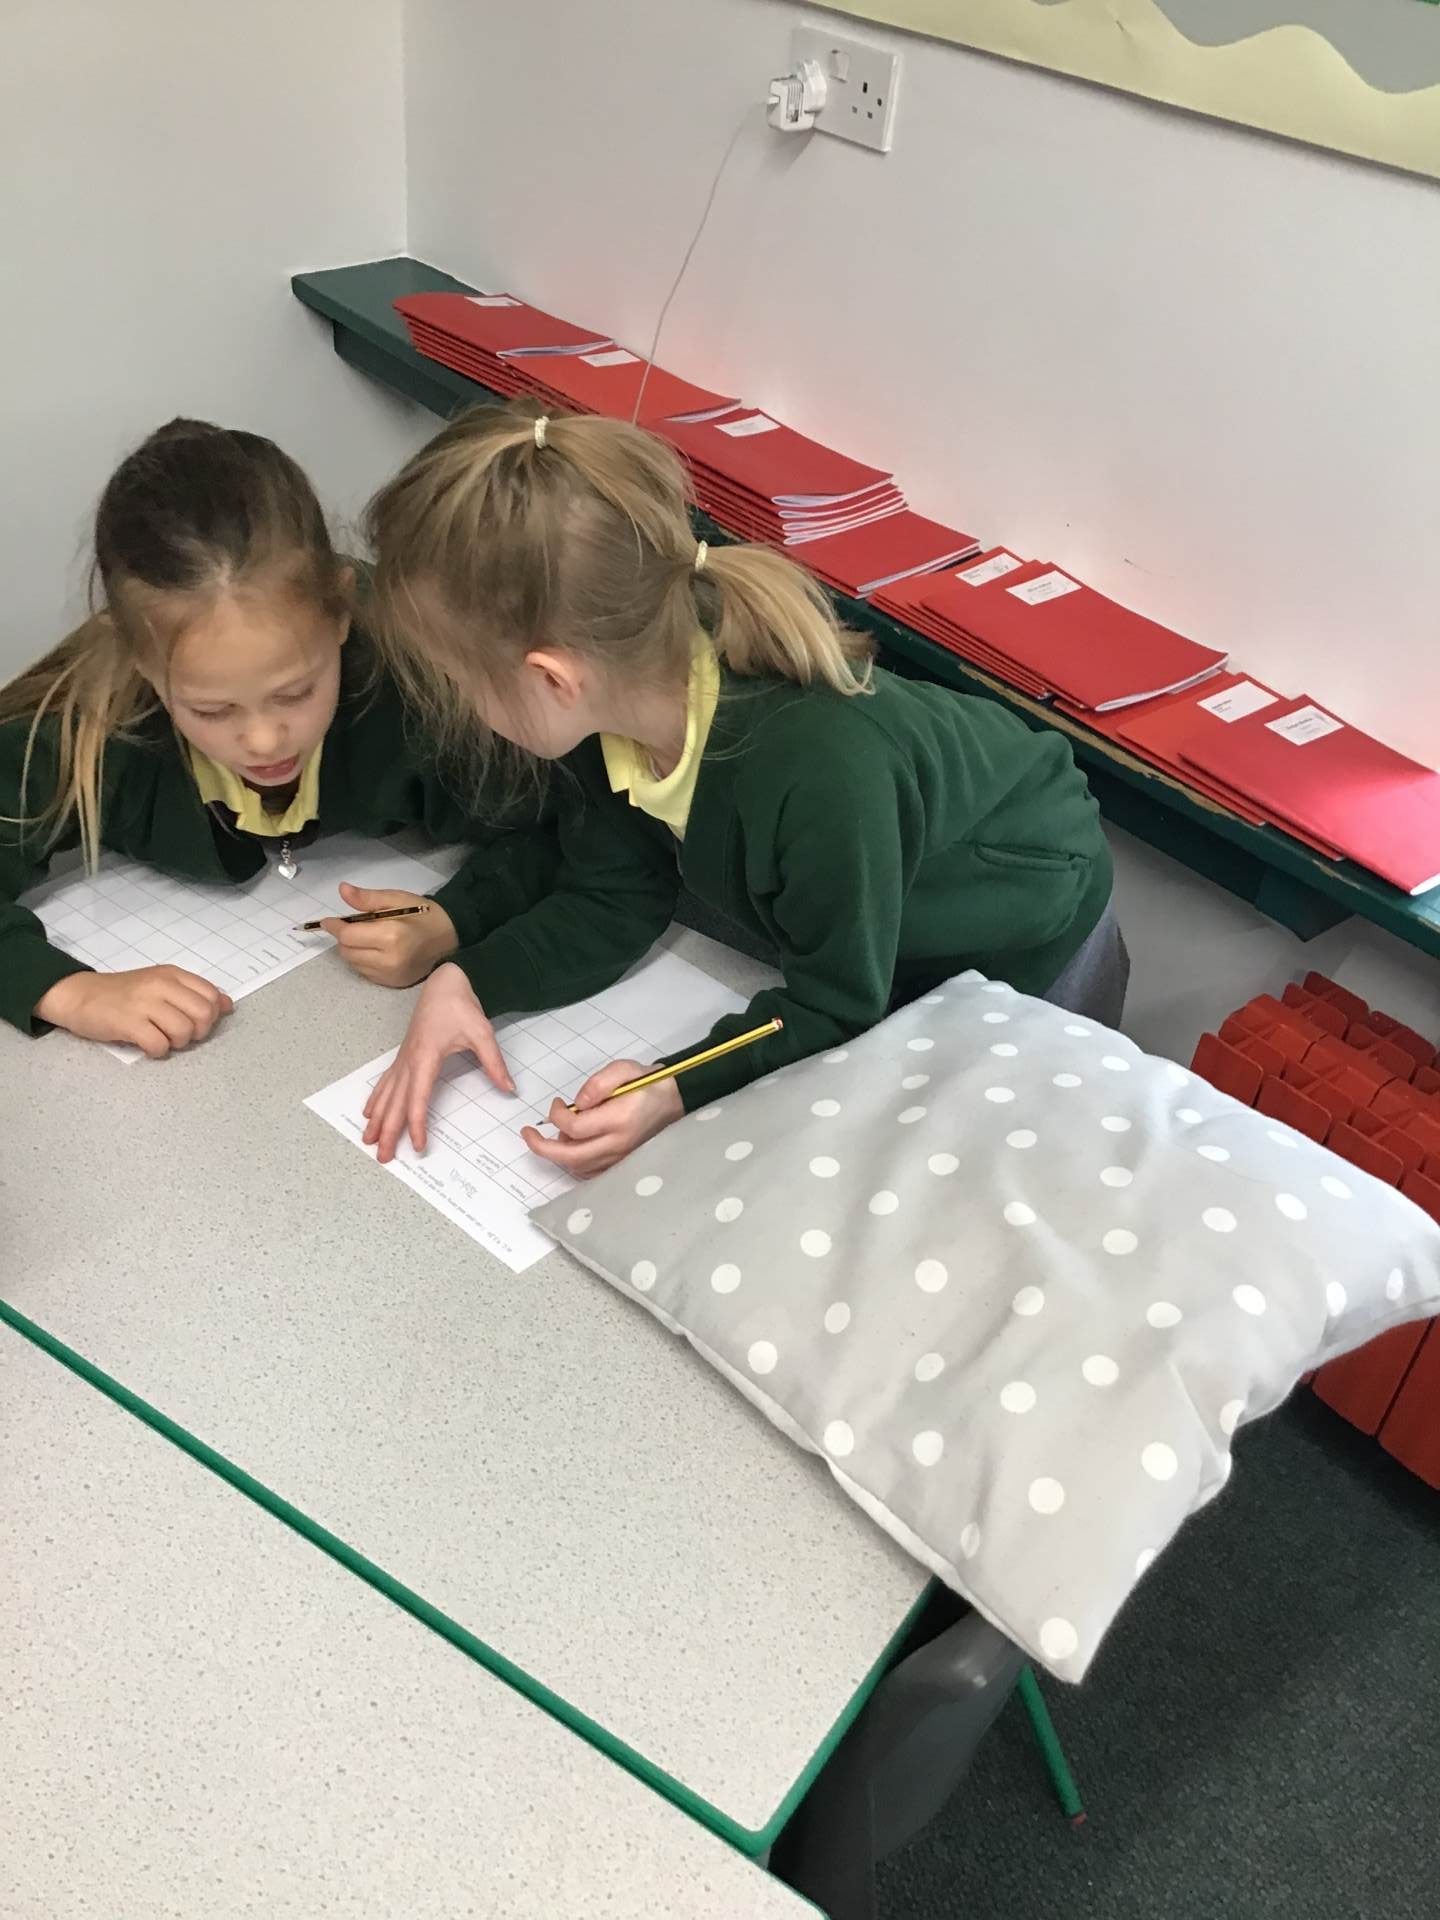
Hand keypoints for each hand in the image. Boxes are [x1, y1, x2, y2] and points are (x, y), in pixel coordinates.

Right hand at [35, 966, 232, 1058]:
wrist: (79, 995)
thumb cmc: (123, 994)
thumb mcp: (160, 984)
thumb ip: (193, 993)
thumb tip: (228, 1006)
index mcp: (172, 974)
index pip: (212, 995)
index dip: (212, 1015)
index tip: (196, 1022)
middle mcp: (161, 985)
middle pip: (204, 1014)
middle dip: (198, 1032)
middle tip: (180, 1034)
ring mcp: (144, 1003)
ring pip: (184, 1031)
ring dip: (177, 1043)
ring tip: (161, 1038)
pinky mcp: (128, 1022)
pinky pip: (159, 1044)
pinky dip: (158, 1051)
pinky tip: (147, 1045)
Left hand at [322, 884, 456, 988]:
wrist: (450, 937)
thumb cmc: (423, 914)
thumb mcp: (396, 899)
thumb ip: (367, 898)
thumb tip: (342, 890)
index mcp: (391, 936)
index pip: (348, 935)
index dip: (335, 926)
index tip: (328, 920)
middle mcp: (389, 960)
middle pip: (347, 951)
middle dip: (344, 938)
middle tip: (353, 926)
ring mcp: (391, 975)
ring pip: (354, 963)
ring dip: (353, 950)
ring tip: (366, 937)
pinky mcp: (394, 983)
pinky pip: (365, 973)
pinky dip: (363, 961)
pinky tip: (375, 950)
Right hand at [362, 961, 513, 1162]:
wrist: (444, 982)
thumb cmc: (459, 1005)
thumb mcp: (482, 1032)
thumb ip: (494, 1063)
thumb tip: (509, 1088)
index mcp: (426, 1057)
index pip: (417, 1099)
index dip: (416, 1124)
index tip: (417, 1145)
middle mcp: (409, 1061)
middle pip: (396, 1103)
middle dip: (388, 1131)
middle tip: (383, 1156)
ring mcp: (403, 1058)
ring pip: (386, 1094)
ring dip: (377, 1119)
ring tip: (368, 1140)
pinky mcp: (403, 1056)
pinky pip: (385, 1082)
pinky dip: (376, 1099)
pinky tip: (369, 1112)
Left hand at [522, 1059, 683, 1178]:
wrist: (675, 1101)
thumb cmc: (648, 1083)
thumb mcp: (625, 1069)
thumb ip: (599, 1083)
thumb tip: (577, 1103)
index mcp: (619, 1120)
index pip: (575, 1127)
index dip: (556, 1115)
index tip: (557, 1103)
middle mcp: (619, 1145)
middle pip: (570, 1156)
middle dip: (542, 1147)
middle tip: (528, 1134)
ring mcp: (620, 1159)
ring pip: (578, 1167)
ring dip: (559, 1153)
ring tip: (556, 1134)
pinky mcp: (621, 1165)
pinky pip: (590, 1172)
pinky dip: (574, 1163)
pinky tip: (571, 1146)